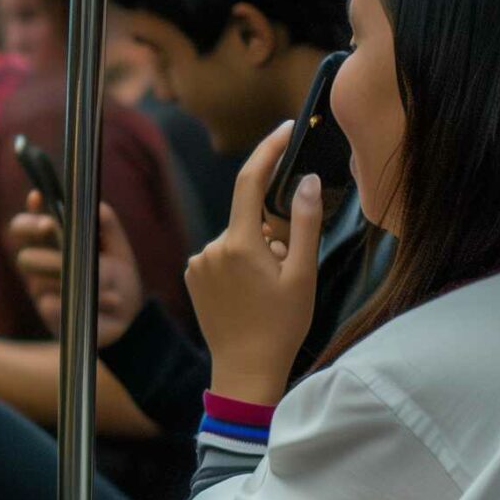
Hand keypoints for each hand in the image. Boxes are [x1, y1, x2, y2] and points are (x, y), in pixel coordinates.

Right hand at [8, 193, 144, 346]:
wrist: (128, 321)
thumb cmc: (119, 281)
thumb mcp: (118, 250)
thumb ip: (107, 225)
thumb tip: (94, 204)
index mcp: (54, 245)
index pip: (30, 223)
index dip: (31, 209)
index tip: (38, 197)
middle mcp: (41, 264)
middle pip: (19, 239)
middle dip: (33, 230)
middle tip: (48, 226)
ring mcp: (41, 287)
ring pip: (37, 271)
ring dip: (68, 270)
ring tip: (107, 280)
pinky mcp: (48, 311)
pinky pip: (55, 298)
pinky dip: (90, 297)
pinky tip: (110, 302)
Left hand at [186, 121, 324, 405]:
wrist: (245, 369)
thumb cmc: (281, 326)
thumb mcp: (302, 274)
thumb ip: (304, 224)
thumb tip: (306, 180)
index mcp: (239, 243)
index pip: (251, 180)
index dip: (269, 150)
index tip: (286, 129)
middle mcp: (211, 247)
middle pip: (250, 219)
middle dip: (275, 232)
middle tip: (290, 268)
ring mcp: (198, 262)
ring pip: (238, 239)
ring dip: (259, 251)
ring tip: (270, 291)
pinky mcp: (193, 276)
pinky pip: (223, 256)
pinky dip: (241, 264)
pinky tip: (250, 294)